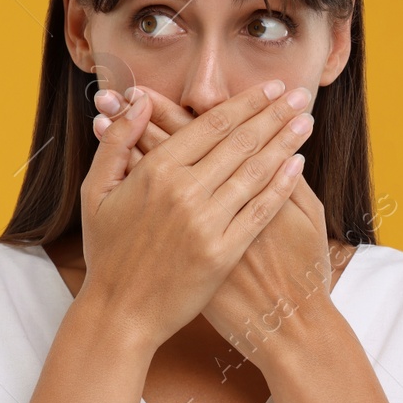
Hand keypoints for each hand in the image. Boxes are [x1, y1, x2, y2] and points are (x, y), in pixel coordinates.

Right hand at [75, 78, 312, 350]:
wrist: (120, 314)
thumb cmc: (106, 253)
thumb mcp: (96, 193)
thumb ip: (117, 144)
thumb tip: (136, 102)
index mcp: (154, 173)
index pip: (210, 125)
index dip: (245, 103)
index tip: (270, 88)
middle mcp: (184, 193)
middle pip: (240, 142)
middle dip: (274, 114)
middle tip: (300, 95)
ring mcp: (206, 223)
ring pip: (255, 172)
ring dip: (285, 142)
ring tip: (306, 122)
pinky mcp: (223, 253)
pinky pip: (259, 211)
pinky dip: (280, 185)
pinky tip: (297, 165)